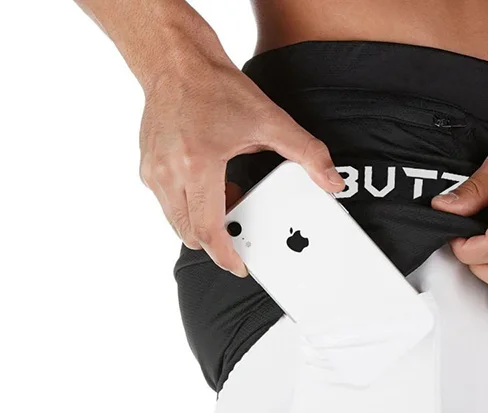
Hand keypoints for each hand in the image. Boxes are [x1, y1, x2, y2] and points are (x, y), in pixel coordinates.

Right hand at [138, 56, 344, 276]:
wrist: (175, 60)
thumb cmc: (216, 88)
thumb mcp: (270, 120)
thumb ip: (307, 153)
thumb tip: (332, 181)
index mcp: (197, 164)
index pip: (208, 229)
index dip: (226, 255)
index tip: (240, 266)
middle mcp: (168, 171)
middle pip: (191, 234)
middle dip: (218, 240)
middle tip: (242, 226)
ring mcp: (152, 171)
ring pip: (178, 223)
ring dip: (204, 222)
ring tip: (228, 196)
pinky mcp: (146, 168)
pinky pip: (168, 205)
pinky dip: (190, 207)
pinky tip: (209, 185)